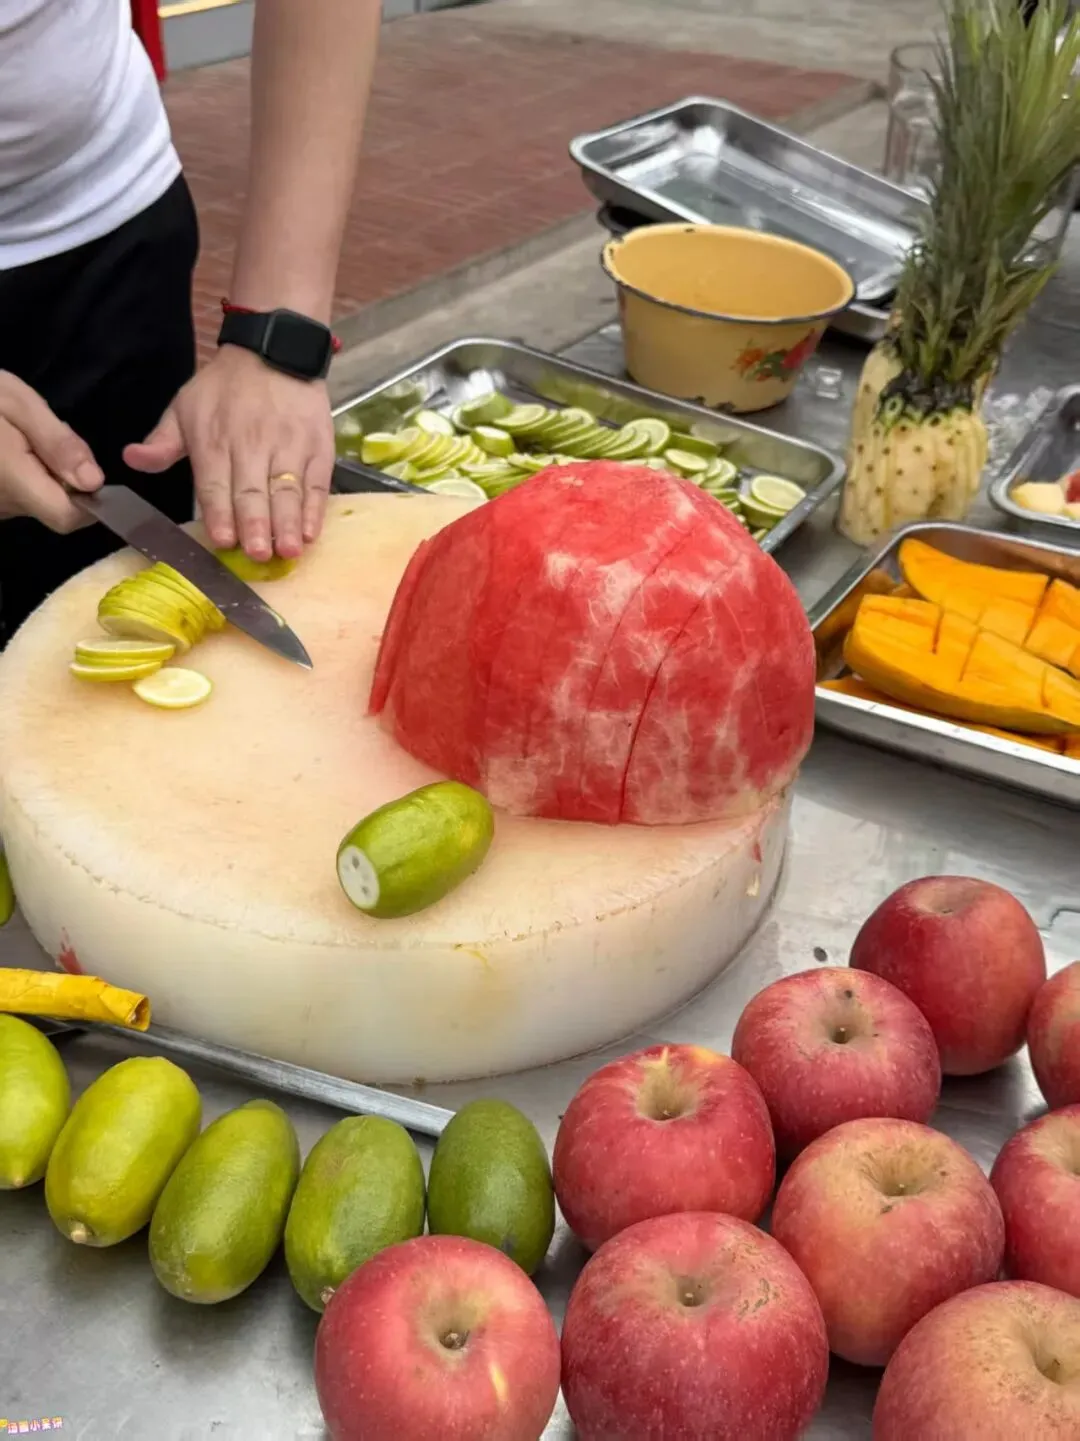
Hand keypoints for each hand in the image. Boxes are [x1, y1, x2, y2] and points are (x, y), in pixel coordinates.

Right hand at [0, 372, 102, 530]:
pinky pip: (20, 496)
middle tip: (45, 436)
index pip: (66, 516)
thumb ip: (57, 443)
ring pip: (39, 501)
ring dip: (46, 474)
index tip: (84, 467)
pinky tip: (11, 448)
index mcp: (12, 481)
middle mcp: (3, 504)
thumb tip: (94, 482)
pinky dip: (27, 475)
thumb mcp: (18, 404)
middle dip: (66, 478)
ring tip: (24, 437)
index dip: (89, 500)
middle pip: (56, 508)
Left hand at [123, 346, 334, 560]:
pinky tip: (311, 533)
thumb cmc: (226, 388)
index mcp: (214, 439)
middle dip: (255, 524)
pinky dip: (314, 510)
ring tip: (288, 551)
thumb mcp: (185, 407)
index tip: (223, 539)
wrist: (275, 350)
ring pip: (287, 490)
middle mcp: (252, 444)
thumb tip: (131, 460)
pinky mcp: (318, 448)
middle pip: (253, 490)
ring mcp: (289, 447)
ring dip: (288, 523)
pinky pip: (316, 483)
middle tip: (257, 553)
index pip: (216, 483)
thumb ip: (162, 443)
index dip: (219, 513)